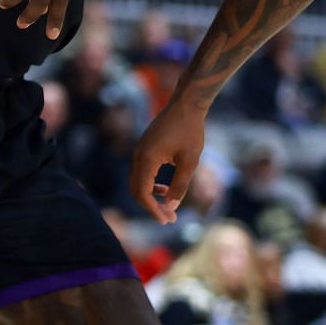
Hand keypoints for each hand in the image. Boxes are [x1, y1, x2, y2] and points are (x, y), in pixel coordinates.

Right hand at [130, 98, 206, 224]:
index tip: (168, 220)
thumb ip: (180, 186)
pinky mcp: (144, 147)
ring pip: (137, 181)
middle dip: (151, 206)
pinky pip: (141, 171)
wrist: (186, 104)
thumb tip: (171, 206)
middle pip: (136, 189)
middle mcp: (138, 155)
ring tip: (168, 205)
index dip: (153, 210)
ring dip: (150, 196)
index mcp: (147, 159)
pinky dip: (150, 184)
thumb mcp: (189, 162)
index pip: (142, 193)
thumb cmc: (190, 131)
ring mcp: (140, 150)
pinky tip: (165, 188)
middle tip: (169, 218)